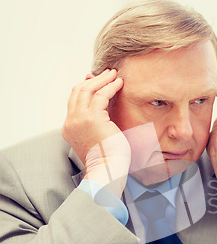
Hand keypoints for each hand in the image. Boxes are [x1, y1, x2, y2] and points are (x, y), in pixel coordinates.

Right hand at [62, 69, 130, 195]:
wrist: (107, 170)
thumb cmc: (108, 159)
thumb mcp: (98, 137)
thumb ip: (98, 122)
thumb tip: (103, 108)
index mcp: (70, 128)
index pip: (74, 101)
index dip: (85, 88)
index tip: (97, 81)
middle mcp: (71, 121)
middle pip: (78, 91)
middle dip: (93, 80)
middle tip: (108, 73)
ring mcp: (79, 119)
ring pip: (88, 89)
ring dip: (102, 80)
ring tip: (114, 75)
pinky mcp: (92, 118)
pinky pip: (101, 95)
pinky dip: (110, 87)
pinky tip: (119, 83)